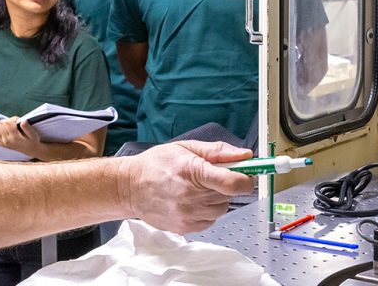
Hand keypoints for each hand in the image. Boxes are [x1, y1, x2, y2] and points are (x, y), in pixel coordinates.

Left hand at [0, 117, 41, 156]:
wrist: (30, 150)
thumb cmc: (32, 140)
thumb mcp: (33, 134)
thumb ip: (27, 128)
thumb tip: (22, 121)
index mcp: (15, 138)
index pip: (8, 123)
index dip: (12, 118)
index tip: (18, 120)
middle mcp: (7, 141)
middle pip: (1, 124)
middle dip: (7, 121)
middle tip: (14, 124)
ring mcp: (2, 143)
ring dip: (1, 125)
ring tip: (8, 127)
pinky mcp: (0, 144)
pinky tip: (1, 130)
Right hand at [119, 141, 254, 233]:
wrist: (129, 188)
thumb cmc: (155, 165)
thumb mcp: (186, 148)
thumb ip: (217, 152)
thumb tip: (244, 154)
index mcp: (193, 172)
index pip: (233, 182)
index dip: (247, 178)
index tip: (248, 173)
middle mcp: (192, 197)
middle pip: (230, 194)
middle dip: (227, 184)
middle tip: (212, 175)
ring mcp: (188, 215)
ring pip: (222, 208)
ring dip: (217, 198)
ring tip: (198, 188)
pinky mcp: (185, 228)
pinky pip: (211, 220)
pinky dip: (207, 210)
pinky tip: (192, 200)